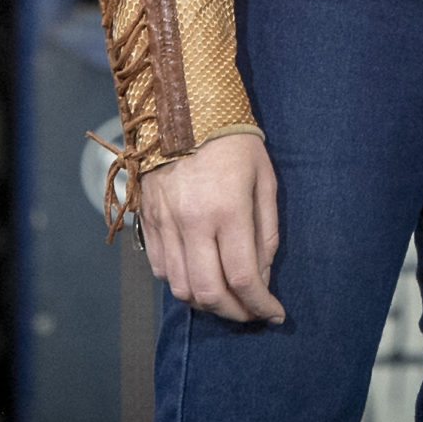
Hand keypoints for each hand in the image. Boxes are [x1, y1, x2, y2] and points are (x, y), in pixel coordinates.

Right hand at [137, 133, 284, 323]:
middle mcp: (192, 223)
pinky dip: (181, 284)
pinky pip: (161, 269)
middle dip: (234, 313)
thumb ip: (266, 230)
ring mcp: (165, 224)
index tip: (275, 314)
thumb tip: (262, 275)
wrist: (183, 108)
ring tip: (228, 299)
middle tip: (252, 314)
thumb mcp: (264, 178)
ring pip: (180, 288)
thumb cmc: (234, 140)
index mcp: (227, 210)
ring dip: (206, 303)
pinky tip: (200, 277)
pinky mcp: (147, 221)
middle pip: (209, 292)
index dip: (261, 305)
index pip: (244, 277)